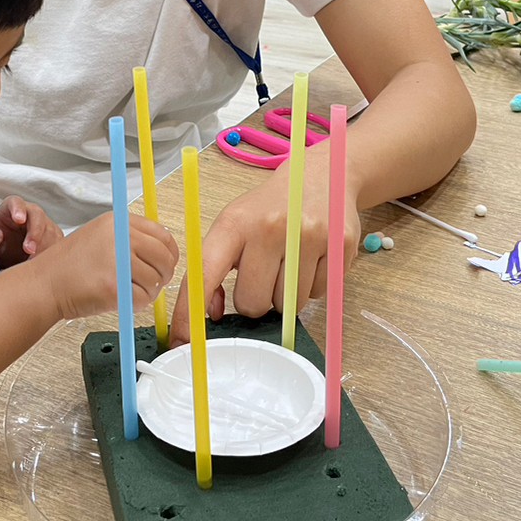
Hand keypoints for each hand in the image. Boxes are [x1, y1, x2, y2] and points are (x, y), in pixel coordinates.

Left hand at [0, 196, 62, 266]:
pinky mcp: (53, 238)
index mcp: (12, 206)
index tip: (19, 219)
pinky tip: (43, 266)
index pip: (16, 203)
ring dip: (45, 247)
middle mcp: (31, 212)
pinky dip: (51, 256)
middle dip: (35, 233)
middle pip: (38, 217)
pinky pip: (58, 246)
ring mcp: (44, 224)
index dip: (19, 209)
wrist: (5, 247)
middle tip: (29, 250)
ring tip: (33, 262)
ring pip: (51, 232)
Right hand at [35, 213, 178, 321]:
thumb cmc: (70, 265)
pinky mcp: (115, 288)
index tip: (167, 263)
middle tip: (154, 283)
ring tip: (128, 292)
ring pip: (155, 281)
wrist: (45, 284)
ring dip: (147, 291)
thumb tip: (163, 252)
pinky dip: (137, 304)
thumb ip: (129, 239)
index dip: (169, 252)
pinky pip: (143, 299)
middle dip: (164, 274)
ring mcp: (117, 262)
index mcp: (117, 222)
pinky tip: (121, 300)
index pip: (162, 234)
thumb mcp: (99, 237)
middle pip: (164, 257)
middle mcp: (119, 237)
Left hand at [168, 155, 359, 345]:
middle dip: (254, 300)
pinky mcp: (339, 246)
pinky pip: (317, 296)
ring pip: (287, 306)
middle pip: (252, 303)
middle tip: (263, 275)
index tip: (181, 343)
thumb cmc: (268, 208)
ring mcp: (308, 237)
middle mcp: (270, 228)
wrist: (318, 176)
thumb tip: (211, 313)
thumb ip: (216, 266)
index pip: (204, 274)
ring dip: (284, 295)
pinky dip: (311, 288)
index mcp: (234, 223)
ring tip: (288, 262)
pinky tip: (310, 260)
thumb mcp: (234, 224)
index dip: (190, 312)